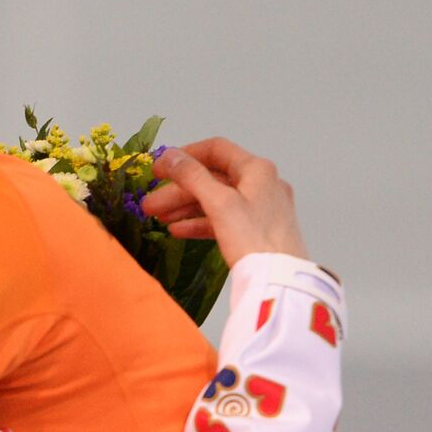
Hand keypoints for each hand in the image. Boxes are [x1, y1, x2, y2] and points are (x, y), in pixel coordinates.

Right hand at [143, 138, 307, 265]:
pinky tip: (177, 230)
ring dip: (184, 206)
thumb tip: (168, 155)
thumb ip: (192, 176)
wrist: (281, 281)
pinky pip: (223, 219)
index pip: (215, 149)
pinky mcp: (256, 230)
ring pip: (215, 200)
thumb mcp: (219, 203)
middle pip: (211, 178)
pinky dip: (199, 222)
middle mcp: (261, 184)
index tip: (159, 169)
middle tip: (150, 202)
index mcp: (257, 170)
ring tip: (157, 218)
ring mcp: (260, 208)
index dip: (184, 156)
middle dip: (177, 190)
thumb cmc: (254, 239)